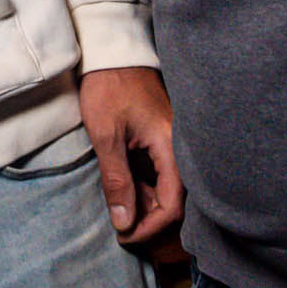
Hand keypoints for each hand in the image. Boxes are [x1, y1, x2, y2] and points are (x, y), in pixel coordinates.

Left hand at [78, 66, 182, 243]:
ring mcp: (173, 142)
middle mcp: (180, 146)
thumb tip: (124, 222)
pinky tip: (125, 185)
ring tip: (119, 204)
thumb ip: (117, 180)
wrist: (110, 51)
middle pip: (175, 199)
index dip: (150, 227)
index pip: (173, 204)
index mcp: (172, 145)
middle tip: (119, 223)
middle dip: (148, 217)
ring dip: (145, 202)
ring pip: (168, 187)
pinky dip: (145, 185)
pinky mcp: (164, 137)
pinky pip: (162, 172)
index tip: (125, 236)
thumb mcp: (107, 136)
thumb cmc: (108, 88)